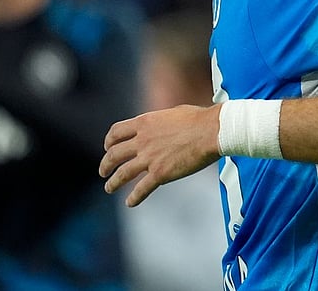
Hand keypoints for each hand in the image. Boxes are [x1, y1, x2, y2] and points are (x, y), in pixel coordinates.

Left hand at [100, 103, 222, 206]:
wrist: (213, 131)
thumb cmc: (200, 120)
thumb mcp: (174, 114)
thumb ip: (161, 122)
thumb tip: (163, 126)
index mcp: (145, 123)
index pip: (116, 132)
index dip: (109, 141)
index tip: (108, 148)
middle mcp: (142, 140)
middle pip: (114, 154)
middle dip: (105, 164)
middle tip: (103, 171)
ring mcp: (149, 158)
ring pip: (122, 173)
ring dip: (113, 182)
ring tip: (109, 188)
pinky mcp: (160, 174)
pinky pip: (141, 189)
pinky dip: (133, 198)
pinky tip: (130, 203)